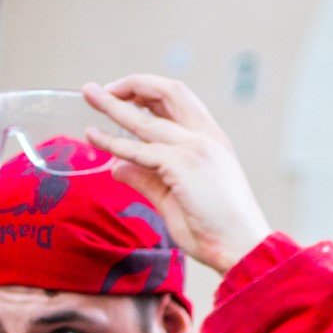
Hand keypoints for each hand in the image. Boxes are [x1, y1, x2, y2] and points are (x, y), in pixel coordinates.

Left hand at [83, 75, 273, 275]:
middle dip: (134, 84)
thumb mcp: (176, 199)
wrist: (243, 248)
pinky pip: (139, 150)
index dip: (149, 93)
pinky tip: (95, 137)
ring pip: (146, 119)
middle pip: (168, 91)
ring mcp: (195, 148)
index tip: (124, 97)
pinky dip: (114, 142)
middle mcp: (206, 137)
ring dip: (113, 104)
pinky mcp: (182, 165)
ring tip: (89, 93)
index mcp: (212, 141)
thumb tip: (117, 166)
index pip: (179, 102)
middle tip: (104, 89)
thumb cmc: (217, 230)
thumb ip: (147, 179)